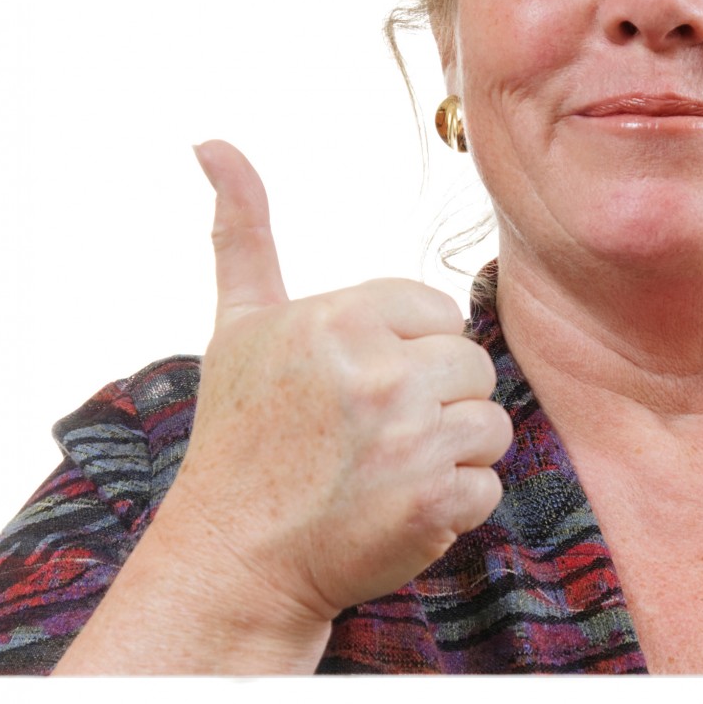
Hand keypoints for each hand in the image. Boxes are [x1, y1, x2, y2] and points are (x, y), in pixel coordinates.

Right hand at [155, 139, 513, 637]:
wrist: (232, 561)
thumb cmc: (240, 439)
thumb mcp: (239, 327)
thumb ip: (244, 233)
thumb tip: (211, 142)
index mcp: (339, 319)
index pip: (439, 314)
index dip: (408, 354)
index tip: (356, 391)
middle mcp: (376, 372)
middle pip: (473, 367)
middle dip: (434, 403)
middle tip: (371, 438)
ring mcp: (408, 440)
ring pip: (490, 426)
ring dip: (449, 456)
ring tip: (385, 473)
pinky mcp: (431, 503)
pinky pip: (487, 487)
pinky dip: (452, 508)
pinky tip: (396, 511)